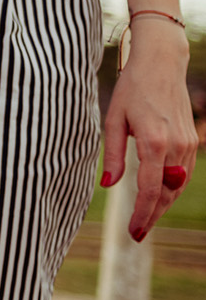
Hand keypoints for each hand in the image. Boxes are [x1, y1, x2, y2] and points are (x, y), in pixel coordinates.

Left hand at [100, 27, 195, 240]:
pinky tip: (157, 196)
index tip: (133, 231)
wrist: (161, 65)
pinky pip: (182, 173)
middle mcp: (176, 146)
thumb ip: (113, 154)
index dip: (142, 214)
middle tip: (137, 234)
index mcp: (154, 142)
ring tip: (144, 219)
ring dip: (162, 204)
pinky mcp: (192, 140)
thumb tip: (107, 185)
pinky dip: (170, 188)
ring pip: (177, 185)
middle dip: (152, 215)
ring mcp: (188, 143)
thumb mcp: (113, 120)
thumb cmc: (131, 90)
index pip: (149, 189)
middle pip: (166, 193)